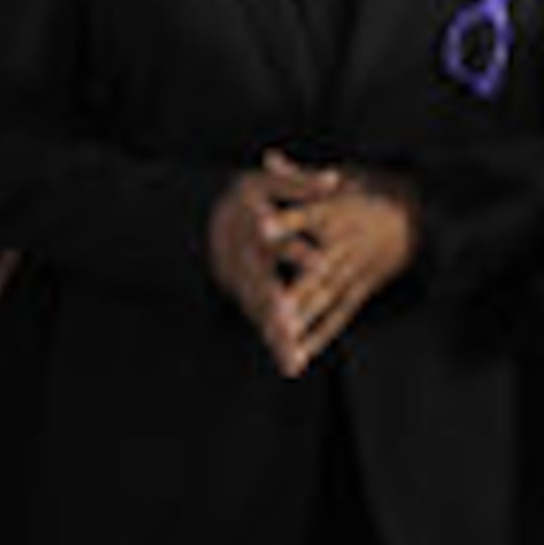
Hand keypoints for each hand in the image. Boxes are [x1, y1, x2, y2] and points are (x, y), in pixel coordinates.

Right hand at [204, 164, 303, 368]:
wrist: (206, 215)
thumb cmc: (252, 195)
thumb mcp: (272, 183)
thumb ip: (303, 184)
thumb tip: (337, 180)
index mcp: (252, 222)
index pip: (278, 239)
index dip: (298, 252)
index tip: (322, 265)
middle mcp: (243, 251)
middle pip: (263, 283)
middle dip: (278, 305)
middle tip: (296, 324)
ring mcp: (239, 276)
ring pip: (260, 309)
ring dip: (277, 333)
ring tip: (294, 358)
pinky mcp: (243, 294)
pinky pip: (260, 319)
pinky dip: (276, 342)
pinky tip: (292, 364)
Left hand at [259, 154, 420, 375]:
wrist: (423, 213)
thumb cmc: (373, 189)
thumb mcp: (342, 176)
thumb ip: (300, 176)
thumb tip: (268, 159)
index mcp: (336, 212)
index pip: (307, 215)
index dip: (284, 221)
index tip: (260, 227)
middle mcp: (345, 245)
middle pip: (314, 271)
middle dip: (292, 293)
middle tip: (268, 312)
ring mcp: (355, 270)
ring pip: (325, 299)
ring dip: (303, 322)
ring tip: (279, 343)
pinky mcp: (362, 288)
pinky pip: (340, 315)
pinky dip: (321, 335)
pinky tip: (299, 353)